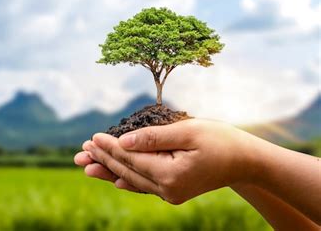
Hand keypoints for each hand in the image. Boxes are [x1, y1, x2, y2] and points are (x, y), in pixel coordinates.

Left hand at [75, 119, 257, 203]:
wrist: (244, 161)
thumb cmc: (220, 140)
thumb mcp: (188, 132)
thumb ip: (154, 137)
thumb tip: (123, 140)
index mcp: (171, 174)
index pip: (131, 158)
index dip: (110, 147)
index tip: (92, 138)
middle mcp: (168, 189)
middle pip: (128, 171)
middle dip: (103, 159)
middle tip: (81, 151)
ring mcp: (170, 193)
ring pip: (133, 180)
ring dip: (110, 170)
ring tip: (86, 165)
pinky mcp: (173, 191)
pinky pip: (145, 186)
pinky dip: (128, 180)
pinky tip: (115, 180)